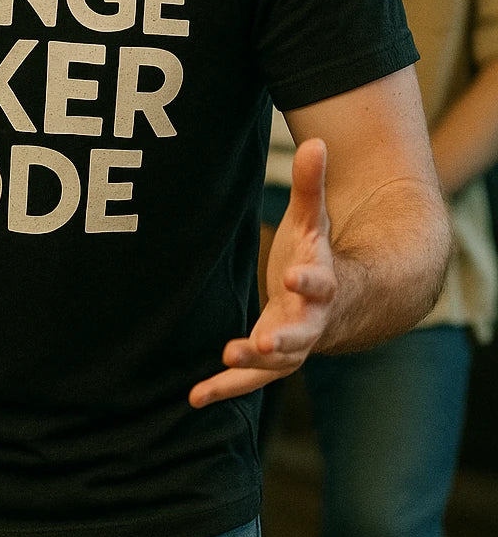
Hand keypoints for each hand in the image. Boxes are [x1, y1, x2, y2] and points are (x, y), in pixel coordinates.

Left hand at [189, 137, 335, 407]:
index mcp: (323, 282)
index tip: (296, 275)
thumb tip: (318, 140)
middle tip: (261, 340)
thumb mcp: (315, 220)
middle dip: (283, 337)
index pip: (320, 281)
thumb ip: (313, 184)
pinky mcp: (272, 359)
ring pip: (276, 362)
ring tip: (226, 358)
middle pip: (301, 333)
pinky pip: (251, 378)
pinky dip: (226, 387)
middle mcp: (312, 319)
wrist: (342, 303)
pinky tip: (195, 397)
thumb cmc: (320, 254)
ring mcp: (294, 344)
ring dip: (251, 364)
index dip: (309, 279)